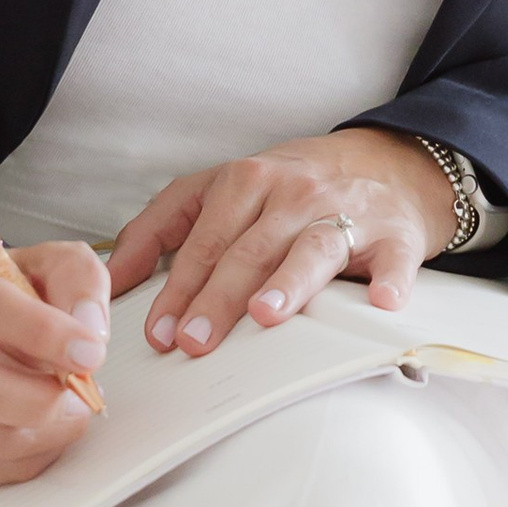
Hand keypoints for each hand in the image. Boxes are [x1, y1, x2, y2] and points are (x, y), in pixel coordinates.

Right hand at [0, 238, 110, 486]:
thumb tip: (88, 330)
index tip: (88, 351)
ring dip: (38, 432)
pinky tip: (48, 434)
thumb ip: (79, 281)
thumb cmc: (17, 293)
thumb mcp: (55, 264)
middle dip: (32, 399)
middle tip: (80, 395)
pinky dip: (24, 460)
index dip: (39, 332)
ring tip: (73, 410)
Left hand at [107, 131, 450, 357]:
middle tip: (194, 341)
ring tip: (265, 314)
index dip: (179, 286)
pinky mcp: (396, 235)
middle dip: (218, 296)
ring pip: (312, 247)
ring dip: (288, 282)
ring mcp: (347, 212)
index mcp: (247, 180)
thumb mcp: (220, 190)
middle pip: (251, 249)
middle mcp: (294, 192)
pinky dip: (389, 280)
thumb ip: (162, 228)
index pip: (206, 240)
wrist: (386, 164)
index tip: (158, 331)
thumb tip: (111, 277)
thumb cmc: (290, 187)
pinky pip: (393, 260)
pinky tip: (382, 301)